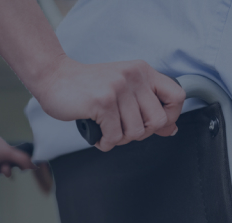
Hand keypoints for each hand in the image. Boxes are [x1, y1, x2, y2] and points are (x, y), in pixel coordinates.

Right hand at [32, 56, 185, 151]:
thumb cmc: (88, 86)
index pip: (177, 96)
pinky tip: (99, 134)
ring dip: (120, 139)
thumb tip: (171, 129)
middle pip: (158, 121)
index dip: (170, 117)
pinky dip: (106, 143)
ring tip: (108, 129)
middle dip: (141, 133)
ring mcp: (118, 88)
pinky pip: (115, 137)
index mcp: (143, 71)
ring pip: (135, 132)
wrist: (54, 77)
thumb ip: (147, 105)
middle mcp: (134, 76)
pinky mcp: (103, 102)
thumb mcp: (123, 89)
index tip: (155, 124)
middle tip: (124, 129)